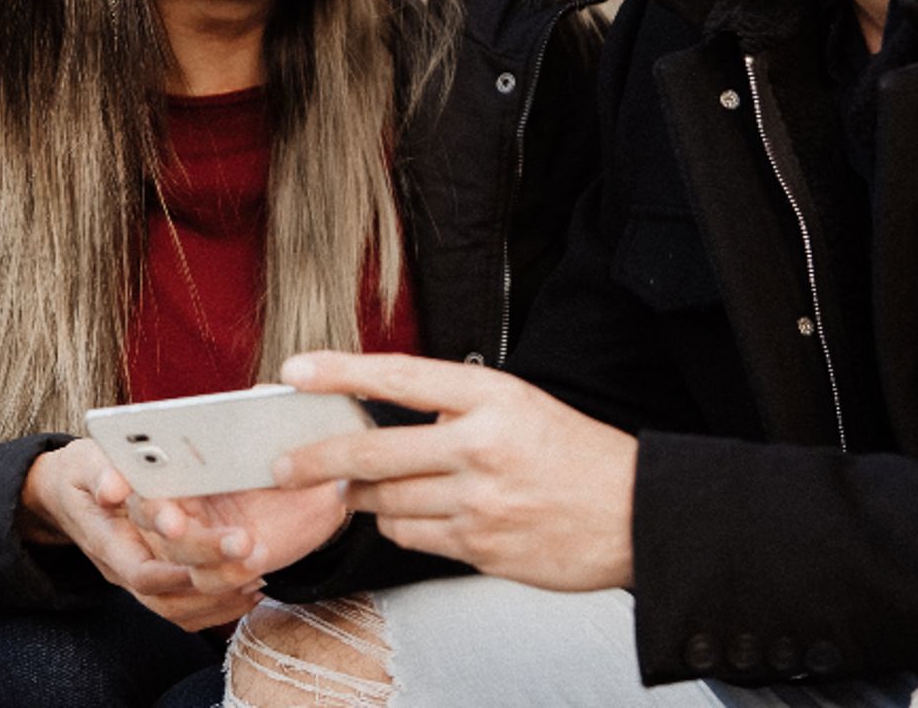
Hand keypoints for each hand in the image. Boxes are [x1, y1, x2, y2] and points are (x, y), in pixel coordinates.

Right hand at [21, 438, 263, 629]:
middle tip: (257, 555)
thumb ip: (100, 473)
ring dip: (220, 599)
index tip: (227, 544)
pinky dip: (216, 607)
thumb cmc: (84, 472)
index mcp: (107, 541)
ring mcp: (138, 576)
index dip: (182, 565)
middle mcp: (123, 567)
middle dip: (215, 579)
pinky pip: (182, 610)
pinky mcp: (153, 578)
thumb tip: (113, 488)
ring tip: (260, 576)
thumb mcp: (86, 462)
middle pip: (167, 594)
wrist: (66, 495)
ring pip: (177, 609)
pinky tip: (249, 591)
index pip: (143, 569)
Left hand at [272, 352, 637, 591]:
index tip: (297, 370)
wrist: (634, 513)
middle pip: (375, 450)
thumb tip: (388, 413)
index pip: (400, 377)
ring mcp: (479, 501)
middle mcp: (481, 445)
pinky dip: (397, 527)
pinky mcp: (480, 548)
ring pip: (387, 500)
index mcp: (492, 396)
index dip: (341, 371)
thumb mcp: (519, 404)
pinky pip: (412, 537)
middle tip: (283, 461)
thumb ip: (457, 407)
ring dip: (362, 494)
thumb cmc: (576, 453)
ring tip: (355, 486)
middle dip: (318, 458)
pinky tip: (404, 516)